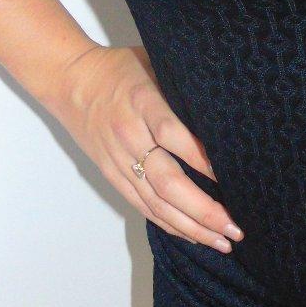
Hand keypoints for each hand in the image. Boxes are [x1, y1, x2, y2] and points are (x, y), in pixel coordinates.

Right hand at [44, 43, 243, 252]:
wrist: (70, 80)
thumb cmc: (122, 69)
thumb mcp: (156, 64)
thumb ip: (184, 90)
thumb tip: (229, 114)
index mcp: (143, 101)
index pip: (174, 134)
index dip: (202, 159)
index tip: (233, 178)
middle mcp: (130, 135)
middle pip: (168, 181)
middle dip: (204, 209)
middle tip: (235, 227)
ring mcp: (119, 159)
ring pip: (156, 202)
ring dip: (191, 226)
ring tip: (222, 242)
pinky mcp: (112, 174)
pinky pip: (143, 205)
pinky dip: (169, 224)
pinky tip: (193, 235)